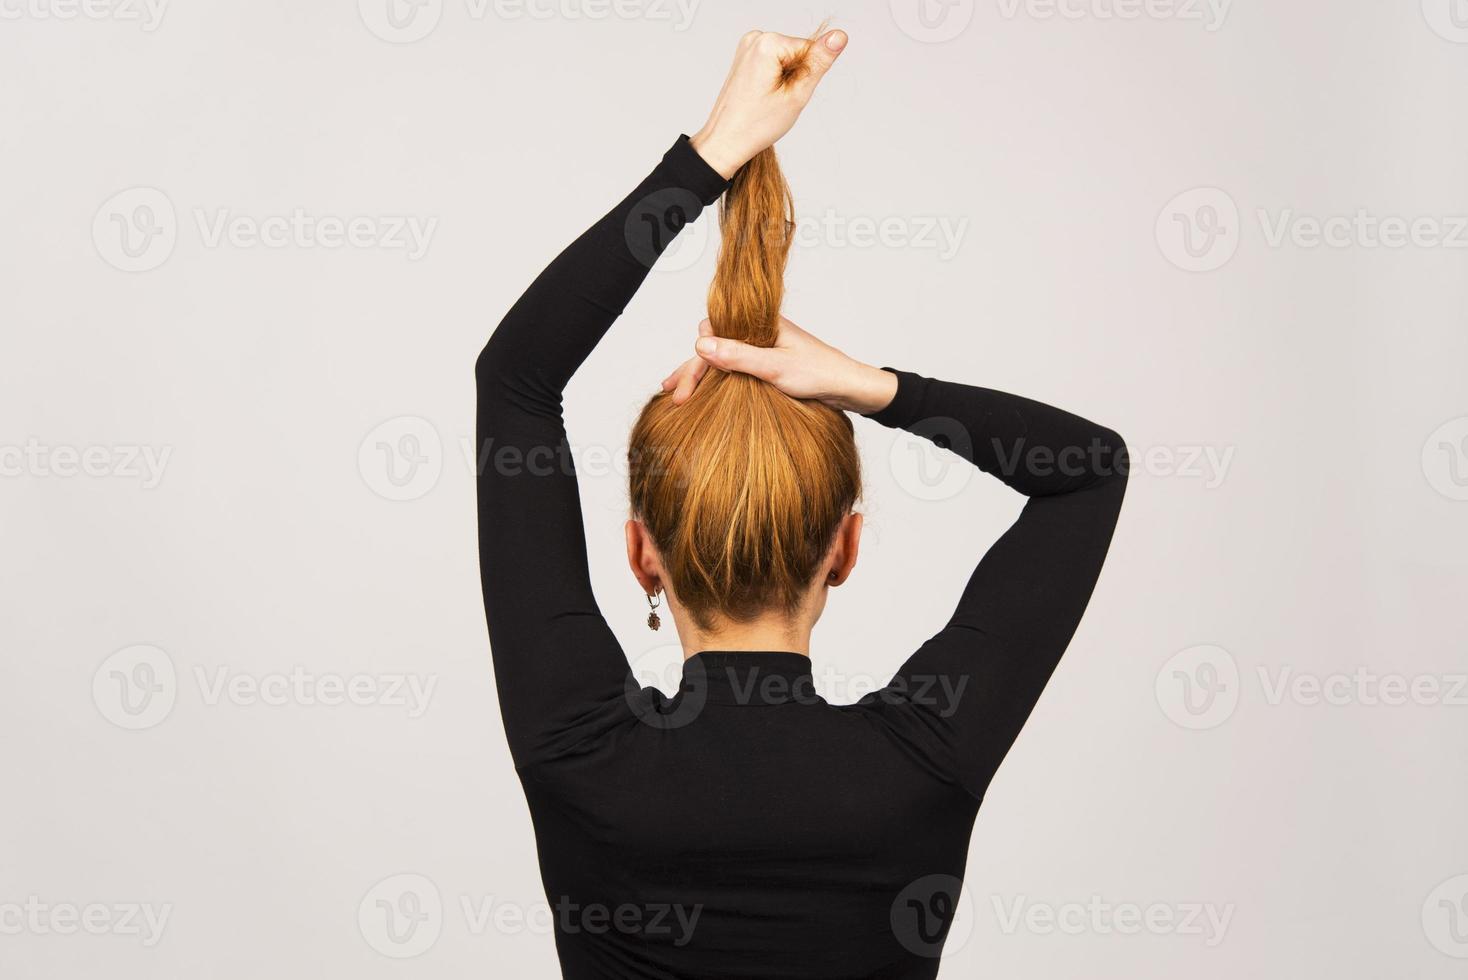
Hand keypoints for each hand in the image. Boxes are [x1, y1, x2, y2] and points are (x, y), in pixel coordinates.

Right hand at [660, 316, 897, 414]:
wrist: (851, 389)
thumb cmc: (821, 374)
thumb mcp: (776, 368)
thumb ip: (738, 356)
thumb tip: (700, 345)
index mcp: (759, 323)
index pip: (714, 331)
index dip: (697, 358)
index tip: (684, 386)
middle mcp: (758, 333)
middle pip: (715, 347)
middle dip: (692, 371)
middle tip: (675, 396)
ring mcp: (762, 350)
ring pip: (723, 359)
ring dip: (701, 377)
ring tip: (678, 397)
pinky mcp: (768, 366)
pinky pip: (735, 370)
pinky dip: (718, 381)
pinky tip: (706, 394)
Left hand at [689, 28, 848, 179]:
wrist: (725, 140)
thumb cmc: (755, 124)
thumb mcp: (797, 94)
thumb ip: (820, 62)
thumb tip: (839, 36)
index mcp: (767, 43)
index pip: (810, 50)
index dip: (806, 77)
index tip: (786, 95)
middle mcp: (755, 38)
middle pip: (798, 52)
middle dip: (795, 78)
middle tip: (777, 100)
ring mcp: (748, 46)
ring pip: (787, 58)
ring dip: (785, 80)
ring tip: (768, 99)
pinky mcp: (746, 55)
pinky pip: (774, 62)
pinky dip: (775, 79)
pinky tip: (762, 94)